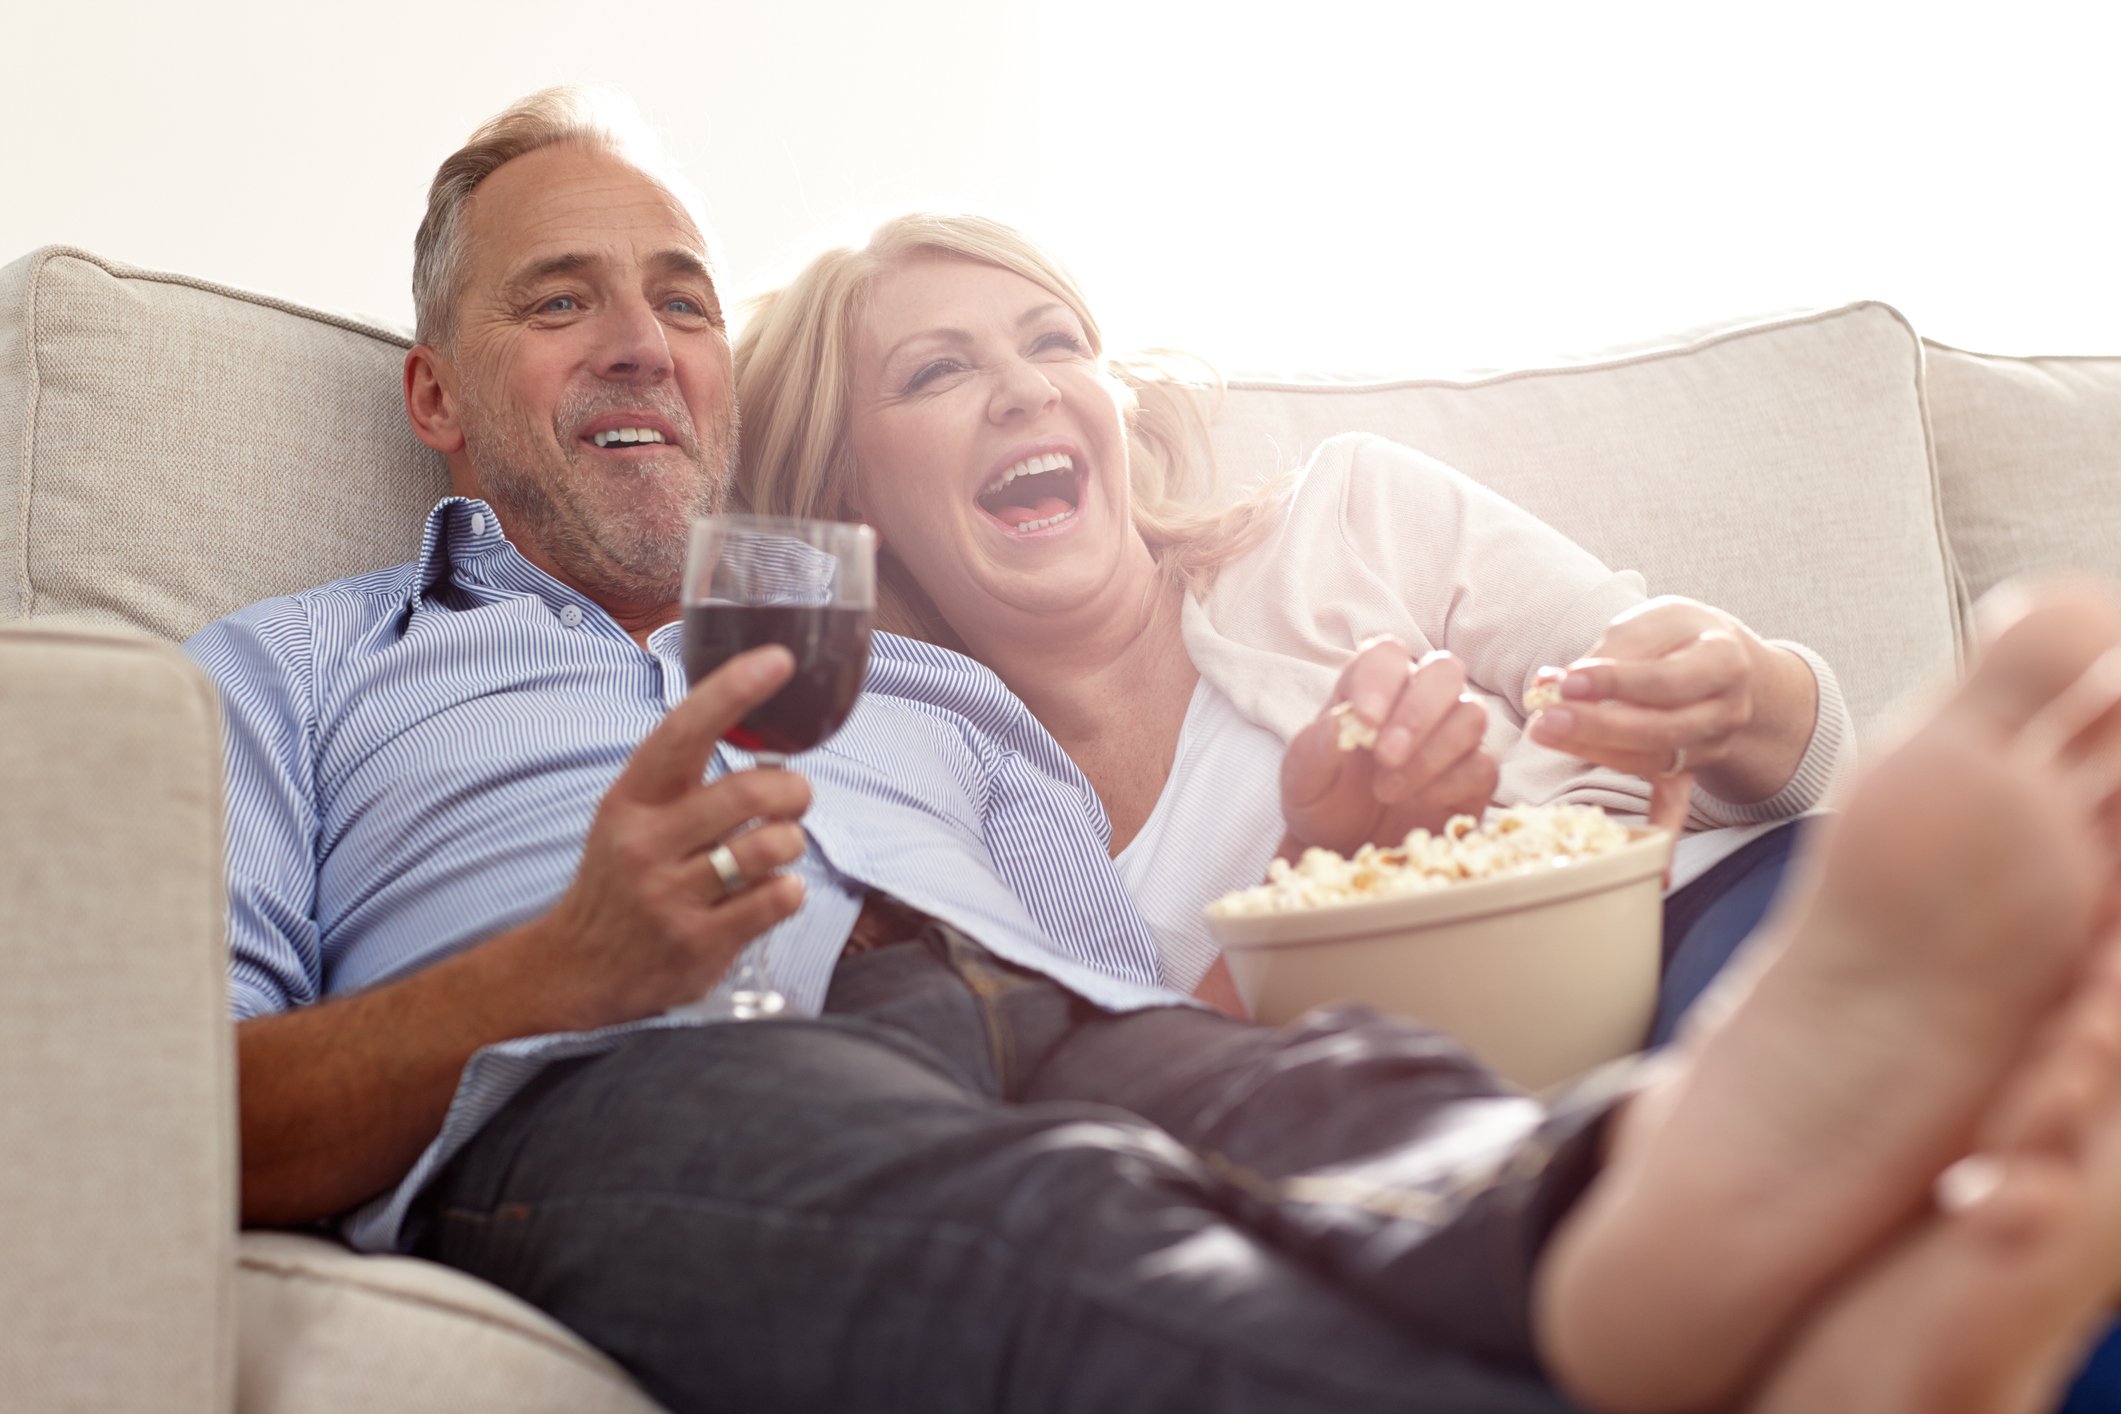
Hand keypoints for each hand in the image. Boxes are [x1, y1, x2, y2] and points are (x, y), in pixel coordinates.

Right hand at [528, 645, 812, 1027]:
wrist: (576, 967)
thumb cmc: (621, 877)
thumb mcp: (632, 815)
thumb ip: (685, 777)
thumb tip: (757, 721)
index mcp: (631, 799)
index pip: (683, 731)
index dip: (733, 691)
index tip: (777, 660)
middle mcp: (646, 843)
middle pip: (749, 793)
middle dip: (794, 791)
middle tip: (795, 799)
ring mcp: (669, 896)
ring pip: (770, 847)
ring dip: (790, 842)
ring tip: (776, 848)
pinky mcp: (697, 944)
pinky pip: (775, 900)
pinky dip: (788, 890)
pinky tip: (770, 891)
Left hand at [1282, 639, 1499, 855]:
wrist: (1347, 849)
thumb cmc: (1324, 802)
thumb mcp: (1301, 780)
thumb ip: (1314, 748)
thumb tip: (1340, 723)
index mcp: (1371, 687)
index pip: (1388, 655)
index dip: (1381, 680)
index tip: (1364, 721)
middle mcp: (1418, 700)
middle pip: (1445, 670)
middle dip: (1417, 712)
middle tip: (1385, 756)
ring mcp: (1452, 736)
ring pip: (1470, 714)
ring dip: (1429, 754)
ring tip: (1387, 791)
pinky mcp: (1474, 776)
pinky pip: (1483, 764)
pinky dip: (1450, 784)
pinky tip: (1418, 802)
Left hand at [1525, 596, 1784, 834]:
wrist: (1731, 661)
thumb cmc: (1684, 635)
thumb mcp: (1660, 619)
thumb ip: (1617, 647)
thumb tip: (1560, 681)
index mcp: (1724, 662)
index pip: (1666, 680)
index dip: (1615, 682)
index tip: (1568, 680)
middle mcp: (1726, 711)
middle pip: (1661, 729)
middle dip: (1597, 726)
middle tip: (1545, 718)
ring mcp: (1712, 747)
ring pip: (1655, 760)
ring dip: (1596, 752)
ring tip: (1545, 733)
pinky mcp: (1692, 769)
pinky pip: (1677, 803)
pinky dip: (1663, 832)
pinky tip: (1656, 873)